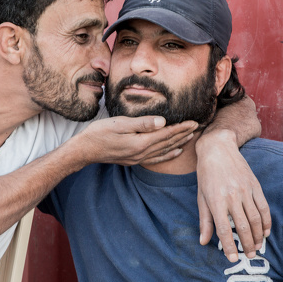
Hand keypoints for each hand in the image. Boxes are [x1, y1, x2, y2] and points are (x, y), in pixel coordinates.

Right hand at [78, 115, 197, 165]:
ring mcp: (138, 158)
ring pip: (165, 150)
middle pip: (168, 142)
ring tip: (191, 137)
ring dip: (179, 143)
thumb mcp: (120, 124)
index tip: (194, 121)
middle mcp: (142, 152)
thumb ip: (142, 123)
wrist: (85, 150)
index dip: (181, 127)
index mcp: (140, 142)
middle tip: (198, 127)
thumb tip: (163, 122)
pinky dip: (168, 155)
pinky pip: (156, 158)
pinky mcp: (134, 160)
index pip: (166, 133)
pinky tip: (175, 152)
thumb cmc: (99, 133)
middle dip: (184, 134)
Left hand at [195, 130, 270, 261]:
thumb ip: (205, 221)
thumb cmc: (206, 175)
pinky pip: (263, 207)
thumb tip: (203, 241)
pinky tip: (266, 232)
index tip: (232, 258)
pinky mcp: (255, 185)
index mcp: (216, 201)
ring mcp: (245, 191)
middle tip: (249, 256)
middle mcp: (232, 197)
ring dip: (258, 236)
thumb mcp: (201, 197)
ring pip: (255, 219)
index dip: (229, 246)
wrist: (218, 149)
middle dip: (247, 244)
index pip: (223, 229)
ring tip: (257, 247)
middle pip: (242, 227)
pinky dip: (266, 222)